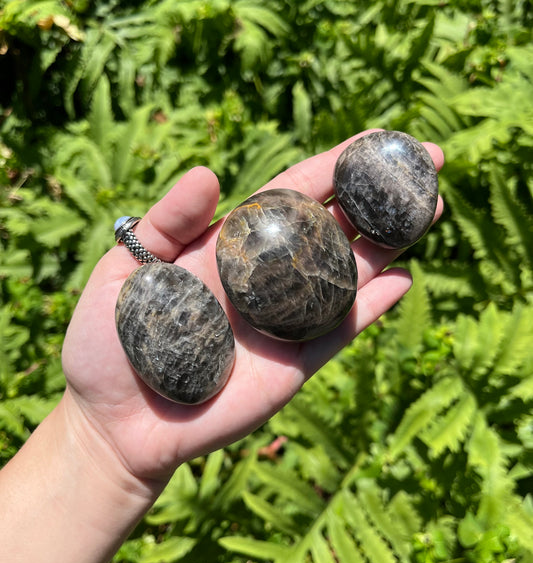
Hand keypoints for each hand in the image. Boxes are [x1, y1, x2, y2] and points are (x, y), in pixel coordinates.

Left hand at [61, 132, 443, 487]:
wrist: (115, 421)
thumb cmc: (108, 341)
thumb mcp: (123, 269)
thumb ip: (166, 222)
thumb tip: (208, 173)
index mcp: (230, 244)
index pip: (294, 192)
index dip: (335, 165)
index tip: (378, 140)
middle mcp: (267, 276)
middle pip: (335, 226)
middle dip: (379, 196)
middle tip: (428, 163)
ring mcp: (285, 320)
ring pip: (349, 272)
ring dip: (389, 243)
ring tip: (430, 209)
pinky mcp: (293, 364)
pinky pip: (340, 330)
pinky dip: (372, 306)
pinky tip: (404, 279)